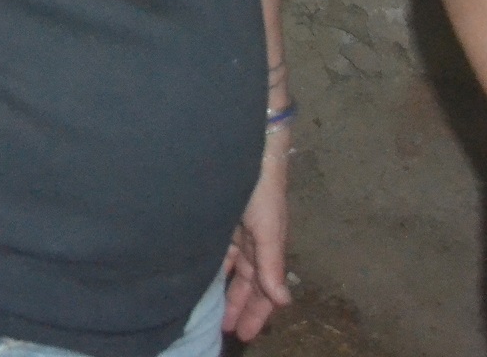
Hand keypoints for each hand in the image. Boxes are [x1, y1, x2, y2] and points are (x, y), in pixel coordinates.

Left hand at [222, 133, 291, 340]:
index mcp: (267, 249)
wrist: (251, 151)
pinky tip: (203, 277)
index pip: (263, 290)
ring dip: (226, 290)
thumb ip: (272, 265)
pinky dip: (215, 267)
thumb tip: (283, 301)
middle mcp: (252, 243)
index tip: (246, 335)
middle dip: (240, 307)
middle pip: (247, 283)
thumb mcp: (268, 230)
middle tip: (229, 331)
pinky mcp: (217, 217)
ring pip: (232, 269)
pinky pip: (218, 250)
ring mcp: (234, 230)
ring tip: (215, 311)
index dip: (256, 312)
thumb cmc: (262, 189)